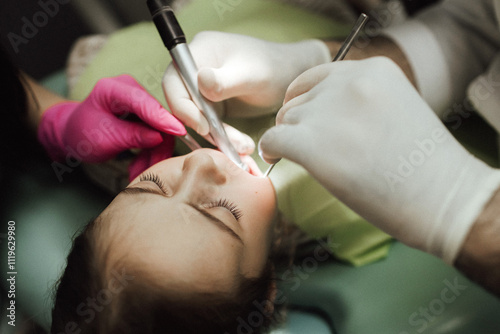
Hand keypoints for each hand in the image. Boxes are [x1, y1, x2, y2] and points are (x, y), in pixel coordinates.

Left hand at [38, 75, 185, 166]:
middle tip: (147, 172)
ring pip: (160, 130)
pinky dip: (149, 153)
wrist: (74, 134)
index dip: (162, 119)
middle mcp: (130, 90)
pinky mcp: (145, 114)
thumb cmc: (82, 133)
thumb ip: (133, 136)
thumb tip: (161, 137)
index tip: (179, 132)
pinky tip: (138, 166)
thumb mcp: (105, 139)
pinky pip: (157, 133)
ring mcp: (139, 102)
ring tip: (137, 173)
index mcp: (114, 89)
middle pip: (157, 119)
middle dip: (156, 147)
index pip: (144, 103)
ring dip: (153, 155)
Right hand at [163, 31, 329, 136]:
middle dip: (200, 124)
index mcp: (200, 50)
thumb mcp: (252, 74)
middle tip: (224, 142)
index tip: (204, 125)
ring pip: (195, 116)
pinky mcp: (212, 103)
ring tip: (242, 147)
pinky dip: (222, 136)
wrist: (291, 75)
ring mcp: (203, 86)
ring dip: (214, 135)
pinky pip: (208, 123)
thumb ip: (225, 80)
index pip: (174, 79)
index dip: (182, 105)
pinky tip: (241, 146)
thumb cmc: (274, 66)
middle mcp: (196, 67)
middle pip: (181, 100)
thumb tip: (200, 82)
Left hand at [259, 57, 499, 263]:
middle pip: (299, 99)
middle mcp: (347, 83)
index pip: (318, 76)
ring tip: (301, 158)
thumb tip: (318, 112)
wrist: (442, 198)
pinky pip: (273, 139)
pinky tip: (276, 160)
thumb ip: (360, 101)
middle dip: (297, 122)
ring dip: (288, 138)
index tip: (303, 117)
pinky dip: (271, 150)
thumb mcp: (396, 109)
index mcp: (372, 70)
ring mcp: (328, 112)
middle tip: (303, 144)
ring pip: (286, 120)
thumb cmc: (424, 165)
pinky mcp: (312, 143)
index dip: (305, 98)